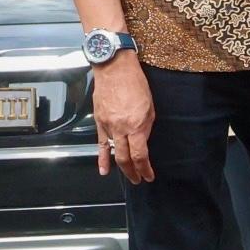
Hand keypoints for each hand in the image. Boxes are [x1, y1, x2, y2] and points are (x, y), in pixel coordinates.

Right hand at [91, 54, 156, 182]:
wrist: (114, 69)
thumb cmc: (136, 85)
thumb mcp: (150, 108)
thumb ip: (146, 127)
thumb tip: (142, 141)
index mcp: (136, 125)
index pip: (140, 155)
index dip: (145, 169)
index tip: (149, 176)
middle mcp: (120, 129)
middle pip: (125, 157)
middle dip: (133, 172)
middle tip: (139, 180)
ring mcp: (107, 126)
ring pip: (113, 152)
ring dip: (121, 167)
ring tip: (129, 177)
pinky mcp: (99, 121)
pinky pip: (100, 143)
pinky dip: (101, 158)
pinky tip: (103, 170)